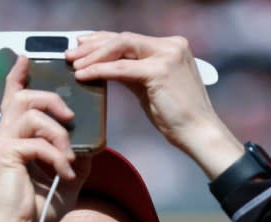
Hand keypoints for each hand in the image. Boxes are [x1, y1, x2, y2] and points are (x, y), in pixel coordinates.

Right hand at [0, 55, 91, 221]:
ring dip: (58, 134)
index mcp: (11, 139)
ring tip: (69, 158)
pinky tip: (64, 175)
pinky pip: (37, 143)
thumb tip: (91, 147)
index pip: (11, 98)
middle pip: (23, 97)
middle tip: (71, 117)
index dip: (18, 76)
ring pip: (32, 115)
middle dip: (52, 101)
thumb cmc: (36, 211)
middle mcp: (1, 136)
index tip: (27, 58)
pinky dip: (57, 157)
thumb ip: (74, 160)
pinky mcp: (4, 154)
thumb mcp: (65, 181)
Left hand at [66, 32, 240, 177]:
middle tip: (71, 54)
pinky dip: (100, 70)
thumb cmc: (178, 117)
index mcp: (172, 46)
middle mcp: (171, 45)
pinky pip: (121, 68)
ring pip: (120, 47)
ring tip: (74, 65)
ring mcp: (167, 55)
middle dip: (93, 45)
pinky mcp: (160, 71)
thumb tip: (107, 68)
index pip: (130, 38)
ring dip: (93, 56)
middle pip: (122, 38)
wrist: (199, 134)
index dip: (102, 41)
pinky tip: (85, 75)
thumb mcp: (152, 88)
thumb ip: (133, 74)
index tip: (82, 47)